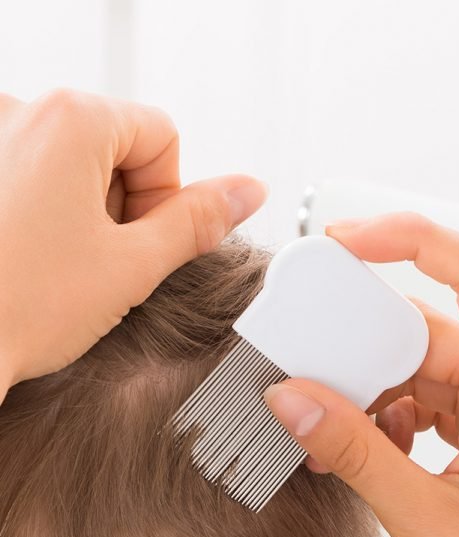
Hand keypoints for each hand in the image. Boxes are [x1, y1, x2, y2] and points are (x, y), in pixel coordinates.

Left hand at [0, 89, 266, 396]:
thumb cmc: (18, 309)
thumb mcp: (131, 268)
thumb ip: (197, 223)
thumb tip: (245, 192)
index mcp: (70, 120)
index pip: (162, 136)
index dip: (166, 199)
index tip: (139, 245)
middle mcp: (21, 113)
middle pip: (114, 146)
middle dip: (121, 206)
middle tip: (99, 264)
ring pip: (71, 165)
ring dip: (81, 214)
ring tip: (59, 268)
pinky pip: (30, 176)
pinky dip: (43, 214)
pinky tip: (31, 261)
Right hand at [264, 213, 458, 536]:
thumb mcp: (425, 518)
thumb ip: (356, 453)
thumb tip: (292, 400)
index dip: (413, 240)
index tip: (347, 241)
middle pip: (430, 329)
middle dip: (364, 347)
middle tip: (308, 362)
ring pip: (420, 370)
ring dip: (367, 394)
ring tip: (324, 429)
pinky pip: (423, 405)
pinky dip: (383, 421)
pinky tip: (353, 449)